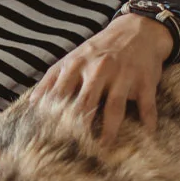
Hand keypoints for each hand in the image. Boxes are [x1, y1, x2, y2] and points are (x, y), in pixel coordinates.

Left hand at [33, 13, 173, 144]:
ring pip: (114, 108)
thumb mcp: (72, 58)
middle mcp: (99, 69)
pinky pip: (146, 106)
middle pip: (86, 102)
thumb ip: (52, 80)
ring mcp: (123, 75)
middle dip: (79, 127)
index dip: (54, 116)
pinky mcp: (145, 82)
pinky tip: (145, 137)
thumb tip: (32, 105)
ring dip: (108, 131)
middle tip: (74, 150)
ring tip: (103, 149)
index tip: (49, 137)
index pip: (61, 94)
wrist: (137, 30)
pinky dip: (147, 123)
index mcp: (76, 65)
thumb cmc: (99, 50)